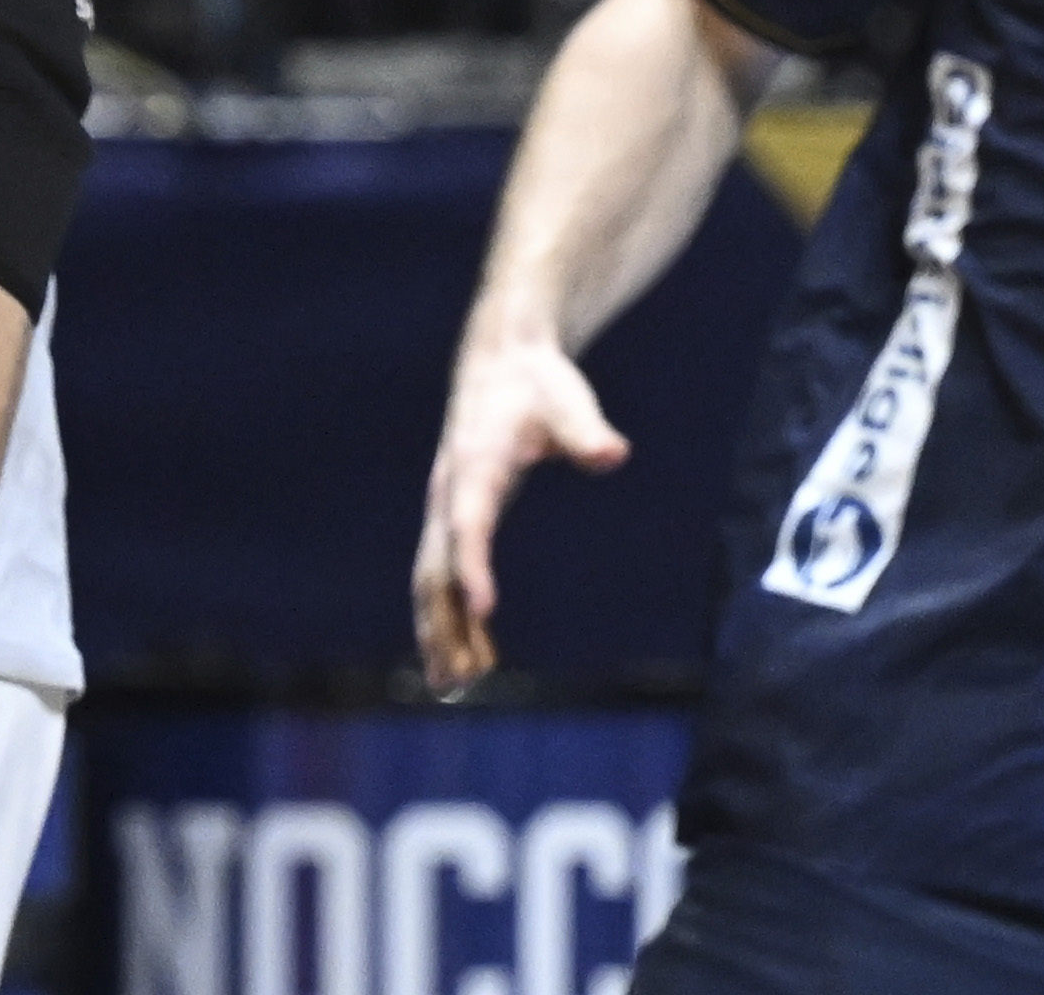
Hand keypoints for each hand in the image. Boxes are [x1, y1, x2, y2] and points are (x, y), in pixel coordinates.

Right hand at [414, 317, 628, 687]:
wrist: (500, 361)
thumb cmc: (539, 383)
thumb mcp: (568, 402)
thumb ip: (586, 431)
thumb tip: (611, 453)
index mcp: (473, 465)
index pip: (468, 523)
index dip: (474, 565)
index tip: (485, 610)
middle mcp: (448, 491)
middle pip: (437, 564)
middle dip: (445, 621)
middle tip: (459, 677)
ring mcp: (446, 504)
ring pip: (432, 575)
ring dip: (440, 628)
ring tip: (455, 683)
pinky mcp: (455, 514)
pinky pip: (444, 570)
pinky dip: (450, 612)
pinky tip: (471, 651)